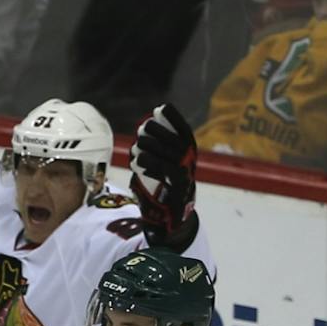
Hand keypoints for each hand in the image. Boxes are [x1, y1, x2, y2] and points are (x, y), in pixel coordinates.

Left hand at [130, 104, 197, 249]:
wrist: (171, 218)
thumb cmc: (165, 187)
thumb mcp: (166, 165)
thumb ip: (159, 149)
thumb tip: (143, 128)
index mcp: (189, 153)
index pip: (183, 130)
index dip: (173, 117)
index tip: (161, 107)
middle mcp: (190, 161)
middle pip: (172, 139)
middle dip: (156, 131)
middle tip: (142, 129)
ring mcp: (185, 174)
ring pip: (165, 153)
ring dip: (148, 147)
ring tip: (137, 147)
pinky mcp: (177, 187)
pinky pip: (162, 170)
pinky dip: (148, 164)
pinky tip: (136, 162)